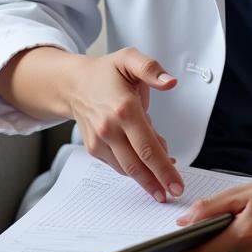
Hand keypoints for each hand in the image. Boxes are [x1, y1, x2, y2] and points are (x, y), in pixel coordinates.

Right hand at [67, 47, 182, 201]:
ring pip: (128, 169)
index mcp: (124, 108)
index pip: (147, 147)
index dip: (164, 169)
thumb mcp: (129, 59)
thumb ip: (151, 69)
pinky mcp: (94, 149)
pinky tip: (145, 164)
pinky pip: (118, 166)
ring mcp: (100, 141)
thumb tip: (170, 82)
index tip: (177, 184)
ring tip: (161, 174)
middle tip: (174, 192)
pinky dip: (133, 169)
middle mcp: (109, 128)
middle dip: (158, 183)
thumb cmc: (104, 73)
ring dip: (147, 177)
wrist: (74, 83)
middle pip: (138, 165)